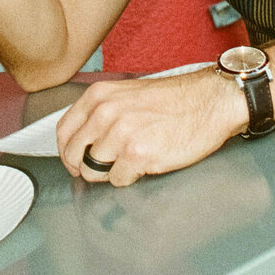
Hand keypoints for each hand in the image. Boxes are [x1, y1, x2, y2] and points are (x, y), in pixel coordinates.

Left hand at [56, 69, 247, 186]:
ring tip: (132, 161)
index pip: (64, 131)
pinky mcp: (138, 154)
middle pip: (74, 155)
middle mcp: (105, 113)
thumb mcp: (127, 94)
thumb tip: (83, 140)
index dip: (67, 152)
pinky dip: (129, 178)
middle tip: (104, 168)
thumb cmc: (174, 100)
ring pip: (94, 171)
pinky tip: (146, 164)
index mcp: (99, 96)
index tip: (76, 161)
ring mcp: (121, 134)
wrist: (210, 101)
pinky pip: (118, 180)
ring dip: (111, 172)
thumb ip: (101, 113)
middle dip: (86, 167)